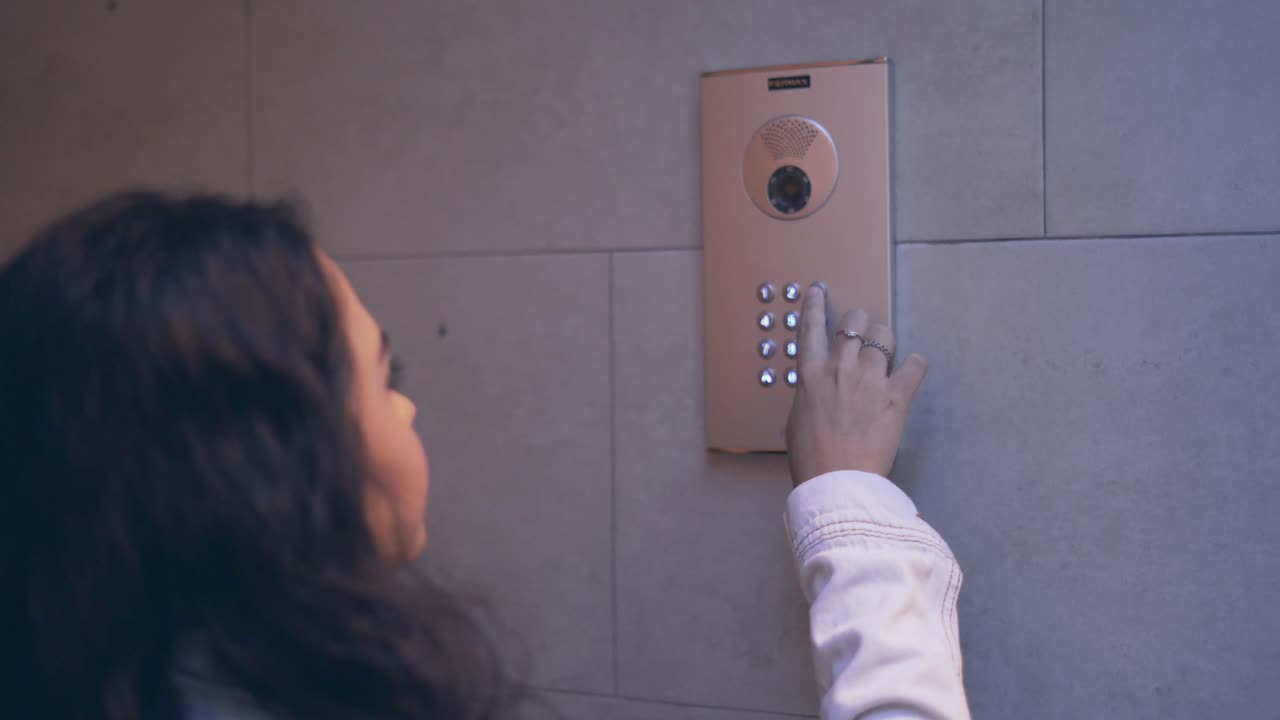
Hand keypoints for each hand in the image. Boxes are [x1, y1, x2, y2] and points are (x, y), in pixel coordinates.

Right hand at [785, 283, 928, 485]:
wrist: (836, 482)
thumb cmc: (811, 458)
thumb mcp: (797, 420)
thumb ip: (809, 396)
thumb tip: (817, 391)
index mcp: (810, 375)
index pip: (811, 327)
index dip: (815, 304)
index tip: (820, 290)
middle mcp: (840, 368)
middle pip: (854, 322)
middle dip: (859, 324)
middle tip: (863, 336)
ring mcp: (870, 380)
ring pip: (884, 335)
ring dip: (885, 340)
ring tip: (886, 353)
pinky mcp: (896, 397)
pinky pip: (915, 365)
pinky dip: (915, 364)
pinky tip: (912, 369)